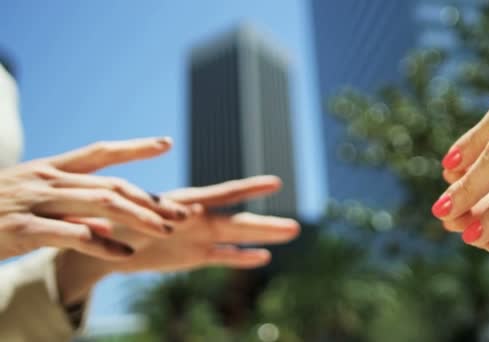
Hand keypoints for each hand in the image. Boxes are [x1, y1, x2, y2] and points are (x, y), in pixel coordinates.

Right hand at [0, 137, 187, 260]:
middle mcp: (47, 179)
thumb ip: (72, 210)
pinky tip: (125, 255)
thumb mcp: (34, 202)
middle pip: (111, 185)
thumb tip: (109, 228)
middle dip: (149, 199)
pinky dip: (101, 246)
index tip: (166, 142)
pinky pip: (71, 236)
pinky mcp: (22, 228)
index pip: (101, 152)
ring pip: (98, 205)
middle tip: (180, 211)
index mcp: (51, 169)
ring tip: (164, 230)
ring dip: (136, 218)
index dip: (135, 147)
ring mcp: (35, 202)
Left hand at [56, 176, 299, 304]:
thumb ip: (160, 215)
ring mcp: (198, 238)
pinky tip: (263, 258)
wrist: (100, 246)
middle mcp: (198, 219)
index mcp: (185, 204)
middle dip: (266, 224)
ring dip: (262, 238)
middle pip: (238, 221)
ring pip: (237, 238)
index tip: (275, 183)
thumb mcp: (132, 215)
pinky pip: (223, 258)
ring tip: (292, 233)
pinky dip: (241, 259)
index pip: (223, 194)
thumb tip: (187, 216)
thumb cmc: (111, 222)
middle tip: (296, 225)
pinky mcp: (192, 257)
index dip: (250, 189)